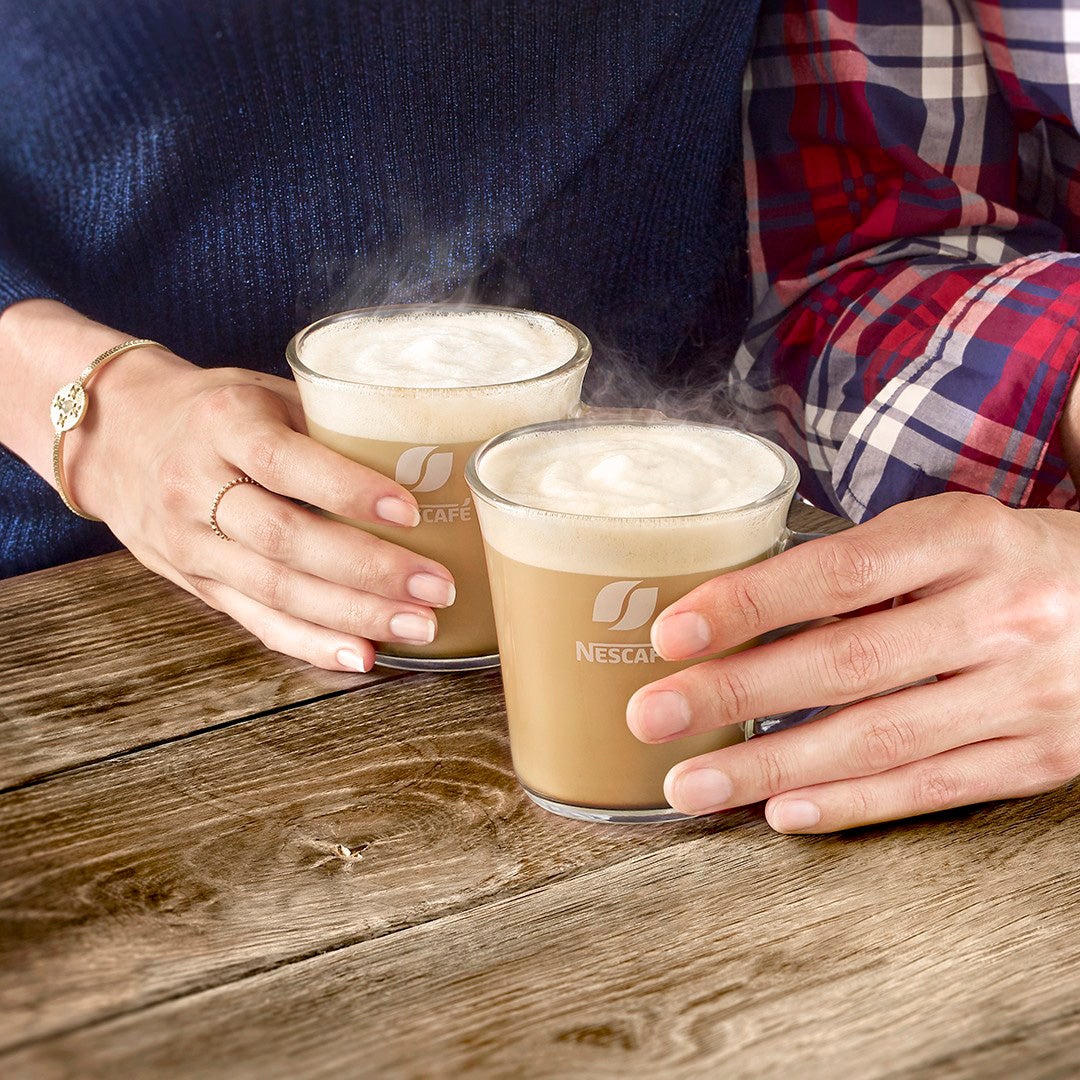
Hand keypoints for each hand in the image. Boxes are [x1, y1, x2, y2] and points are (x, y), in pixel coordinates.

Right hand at [69, 347, 454, 671]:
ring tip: (418, 626)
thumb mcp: (264, 392)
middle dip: (368, 571)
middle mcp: (195, 486)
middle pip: (285, 539)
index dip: (348, 490)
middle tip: (436, 587)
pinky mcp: (196, 583)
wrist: (118, 437)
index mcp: (222, 424)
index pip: (285, 463)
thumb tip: (428, 456)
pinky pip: (257, 621)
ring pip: (275, 590)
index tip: (410, 511)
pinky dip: (312, 643)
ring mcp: (191, 542)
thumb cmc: (217, 410)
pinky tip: (362, 655)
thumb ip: (328, 423)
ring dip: (352, 615)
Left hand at [626, 493, 1079, 831]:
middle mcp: (1000, 613)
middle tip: (653, 717)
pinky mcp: (1042, 756)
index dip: (749, 605)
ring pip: (880, 739)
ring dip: (772, 767)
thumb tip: (739, 617)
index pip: (839, 574)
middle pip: (846, 663)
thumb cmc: (1012, 563)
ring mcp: (1027, 692)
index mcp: (967, 538)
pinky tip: (783, 812)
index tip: (672, 634)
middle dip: (735, 695)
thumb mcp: (948, 536)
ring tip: (693, 783)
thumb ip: (863, 571)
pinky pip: (934, 787)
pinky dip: (852, 803)